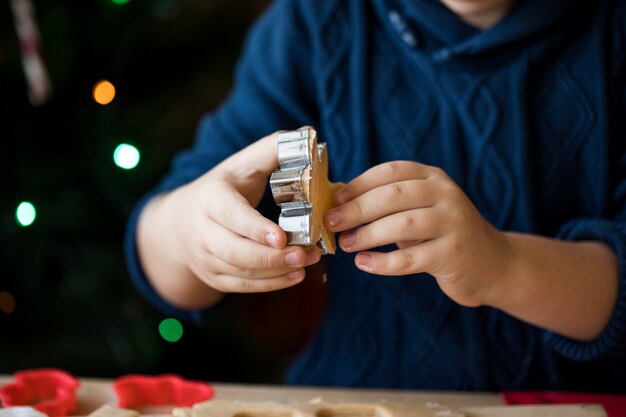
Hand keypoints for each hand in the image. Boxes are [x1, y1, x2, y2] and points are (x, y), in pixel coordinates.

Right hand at [156, 131, 321, 294]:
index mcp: (210, 199)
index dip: (255, 228)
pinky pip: (243, 286)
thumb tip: (308, 134)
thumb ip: (273, 149)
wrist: (182, 222)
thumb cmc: (224, 187)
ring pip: (242, 271)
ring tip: (309, 260)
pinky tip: (296, 275)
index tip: (282, 237)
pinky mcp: (215, 277)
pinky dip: (270, 284)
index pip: (232, 217)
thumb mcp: (242, 164)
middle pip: (236, 251)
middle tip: (306, 252)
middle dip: (272, 256)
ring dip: (277, 270)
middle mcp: (203, 232)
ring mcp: (207, 258)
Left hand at [324, 161, 510, 306]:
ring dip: (368, 234)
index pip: (391, 171)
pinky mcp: (454, 255)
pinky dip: (382, 262)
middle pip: (394, 195)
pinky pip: (411, 259)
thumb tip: (338, 203)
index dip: (359, 184)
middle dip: (357, 209)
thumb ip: (388, 203)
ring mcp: (453, 224)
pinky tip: (364, 263)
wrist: (490, 263)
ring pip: (402, 225)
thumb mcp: (419, 209)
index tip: (335, 199)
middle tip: (332, 222)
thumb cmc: (441, 234)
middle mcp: (446, 195)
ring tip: (345, 244)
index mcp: (433, 177)